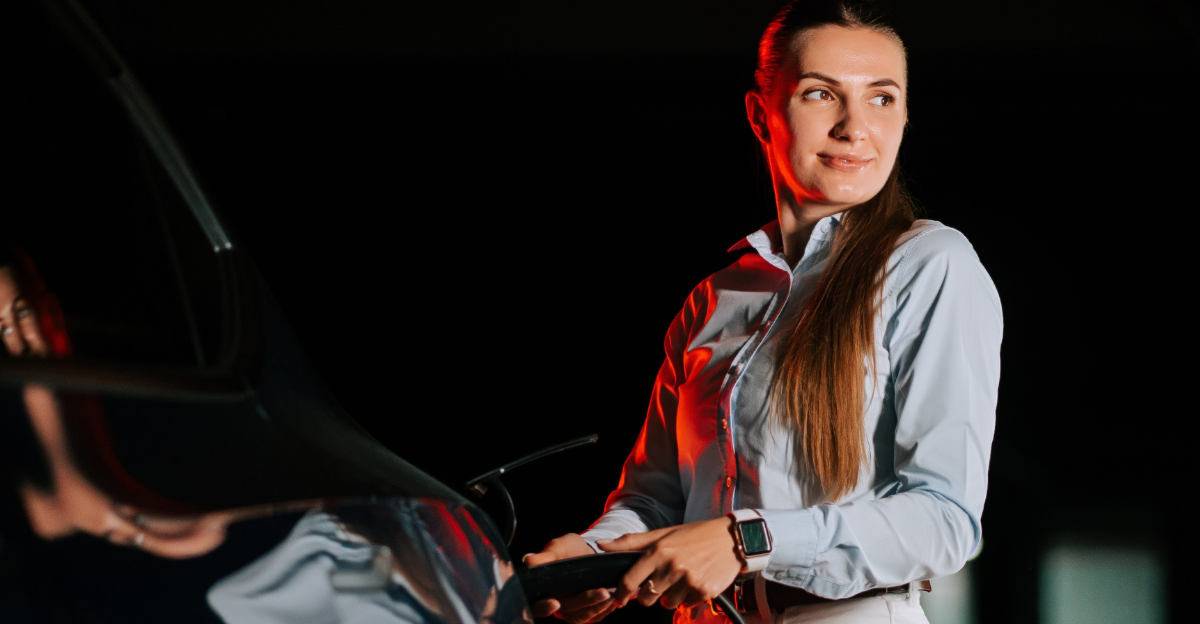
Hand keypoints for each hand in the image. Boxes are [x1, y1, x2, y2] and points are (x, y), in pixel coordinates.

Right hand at [524, 533, 613, 622]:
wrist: (589, 552)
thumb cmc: (569, 550)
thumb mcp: (559, 548)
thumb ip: (546, 555)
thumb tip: (528, 560)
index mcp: (542, 591)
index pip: (535, 606)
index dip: (542, 608)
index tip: (554, 602)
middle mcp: (555, 603)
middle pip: (565, 611)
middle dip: (584, 602)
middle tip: (602, 592)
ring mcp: (571, 610)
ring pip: (580, 616)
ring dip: (596, 607)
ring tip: (610, 594)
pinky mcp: (587, 612)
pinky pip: (594, 617)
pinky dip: (604, 608)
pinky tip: (614, 598)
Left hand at [597, 517, 741, 609]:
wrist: (730, 539)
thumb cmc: (693, 535)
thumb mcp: (662, 534)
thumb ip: (630, 542)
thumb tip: (600, 545)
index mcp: (658, 551)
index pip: (630, 580)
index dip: (622, 592)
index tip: (620, 597)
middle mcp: (672, 566)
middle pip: (646, 597)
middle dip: (649, 593)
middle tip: (660, 581)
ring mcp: (688, 580)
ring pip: (666, 603)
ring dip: (670, 595)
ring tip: (680, 578)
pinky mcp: (703, 591)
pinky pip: (686, 604)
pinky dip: (687, 597)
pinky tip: (694, 581)